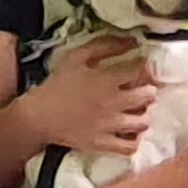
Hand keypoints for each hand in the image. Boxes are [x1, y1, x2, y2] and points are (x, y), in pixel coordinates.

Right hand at [26, 35, 160, 159]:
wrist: (39, 116)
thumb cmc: (57, 84)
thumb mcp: (77, 57)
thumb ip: (104, 46)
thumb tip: (130, 40)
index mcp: (108, 80)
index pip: (138, 71)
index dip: (143, 67)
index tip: (140, 66)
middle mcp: (114, 103)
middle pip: (146, 96)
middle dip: (149, 90)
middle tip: (144, 89)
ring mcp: (110, 126)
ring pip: (142, 122)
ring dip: (144, 114)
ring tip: (140, 110)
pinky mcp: (102, 143)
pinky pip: (128, 147)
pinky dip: (135, 141)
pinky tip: (132, 134)